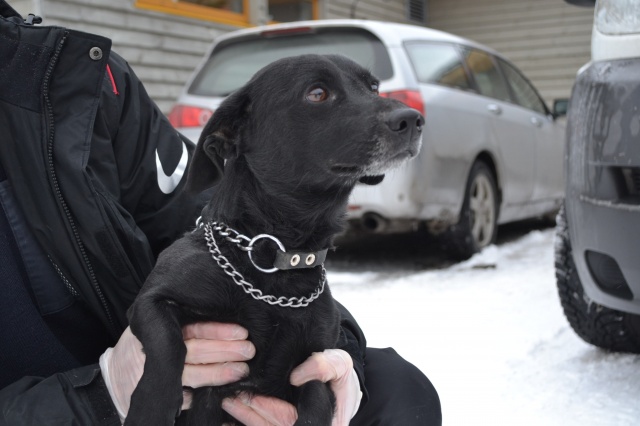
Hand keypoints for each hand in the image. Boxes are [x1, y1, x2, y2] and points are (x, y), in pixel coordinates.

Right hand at [99, 323, 254, 420]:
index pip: (192, 329)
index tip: (241, 332)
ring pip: (192, 376)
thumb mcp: (156, 323)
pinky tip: (224, 393)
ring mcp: (158, 378)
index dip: (218, 331)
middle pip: (195, 352)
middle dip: (224, 351)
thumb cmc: (143, 344)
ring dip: (219, 373)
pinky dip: (205, 395)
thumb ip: (184, 320)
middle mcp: (156, 353)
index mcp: (158, 330)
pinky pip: (185, 398)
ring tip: (241, 369)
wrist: (113, 378)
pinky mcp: (161, 398)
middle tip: (248, 351)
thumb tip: (223, 314)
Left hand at [221, 349, 361, 425]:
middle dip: (252, 414)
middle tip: (231, 399)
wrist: (339, 385)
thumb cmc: (339, 376)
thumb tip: (296, 376)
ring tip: (229, 403)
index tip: (253, 398)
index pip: (292, 419)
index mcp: (325, 423)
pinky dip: (249, 423)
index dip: (271, 410)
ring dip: (246, 418)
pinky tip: (231, 419)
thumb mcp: (340, 364)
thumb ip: (325, 366)